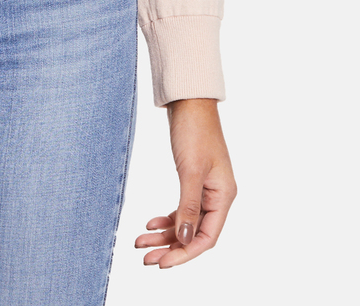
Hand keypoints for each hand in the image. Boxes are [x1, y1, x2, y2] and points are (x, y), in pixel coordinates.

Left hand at [135, 97, 236, 268]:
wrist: (188, 101)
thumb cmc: (194, 131)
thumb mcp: (190, 171)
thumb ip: (188, 207)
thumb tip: (185, 241)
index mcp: (223, 196)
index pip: (207, 238)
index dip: (185, 254)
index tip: (162, 263)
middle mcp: (217, 196)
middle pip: (194, 234)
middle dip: (170, 248)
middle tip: (145, 259)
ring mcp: (205, 188)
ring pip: (185, 222)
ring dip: (164, 234)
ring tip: (141, 244)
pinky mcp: (192, 179)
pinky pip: (181, 207)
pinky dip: (166, 217)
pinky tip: (149, 223)